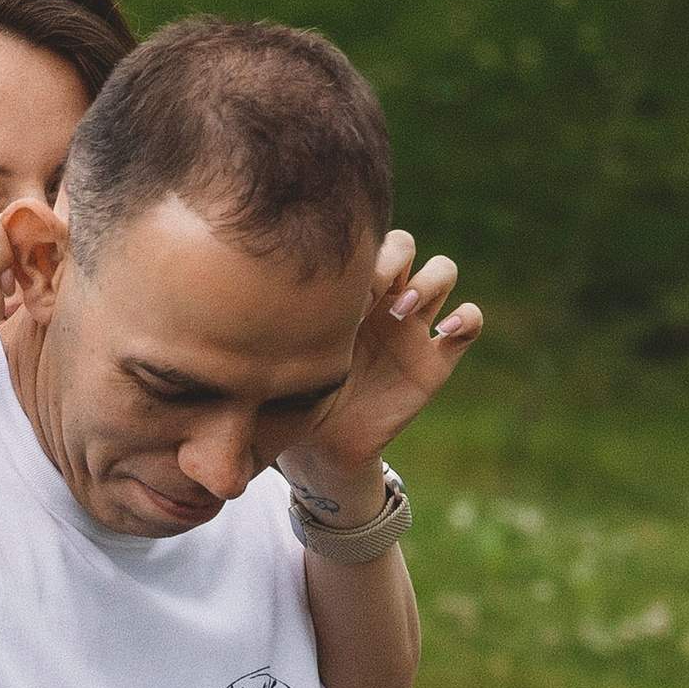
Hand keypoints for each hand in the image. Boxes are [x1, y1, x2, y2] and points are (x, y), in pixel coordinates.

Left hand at [276, 231, 481, 513]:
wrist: (319, 446)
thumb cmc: (291, 396)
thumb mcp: (274, 359)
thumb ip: (264, 335)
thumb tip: (219, 319)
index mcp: (347, 291)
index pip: (367, 241)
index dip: (358, 254)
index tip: (333, 290)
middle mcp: (382, 299)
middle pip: (407, 244)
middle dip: (393, 260)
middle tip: (368, 295)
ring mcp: (412, 326)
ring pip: (442, 271)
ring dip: (428, 282)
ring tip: (400, 313)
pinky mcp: (435, 359)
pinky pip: (469, 323)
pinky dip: (467, 318)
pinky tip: (443, 331)